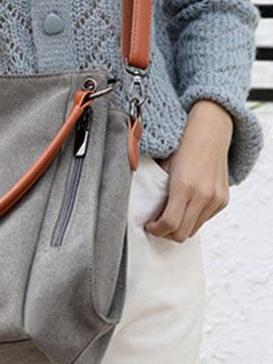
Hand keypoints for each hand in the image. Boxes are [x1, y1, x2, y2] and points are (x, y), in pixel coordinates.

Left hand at [144, 100, 232, 241]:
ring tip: (168, 216)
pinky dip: (192, 219)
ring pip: (194, 229)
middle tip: (155, 225)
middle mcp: (203, 195)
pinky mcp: (223, 200)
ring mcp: (216, 199)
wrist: (211, 130)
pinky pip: (205, 219)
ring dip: (180, 227)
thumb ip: (154, 185)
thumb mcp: (163, 164)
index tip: (148, 226)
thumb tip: (140, 205)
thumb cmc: (183, 144)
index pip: (170, 224)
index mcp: (184, 186)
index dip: (156, 230)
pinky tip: (183, 208)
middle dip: (166, 233)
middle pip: (183, 233)